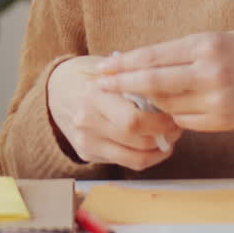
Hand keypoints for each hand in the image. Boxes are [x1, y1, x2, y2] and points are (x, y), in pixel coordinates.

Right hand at [46, 55, 180, 170]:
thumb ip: (138, 83)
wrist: (57, 88)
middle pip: (137, 141)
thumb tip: (174, 100)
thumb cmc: (94, 75)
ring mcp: (85, 140)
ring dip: (159, 151)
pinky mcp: (87, 154)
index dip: (161, 122)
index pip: (134, 120)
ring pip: (135, 158)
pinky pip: (125, 163)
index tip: (174, 114)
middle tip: (175, 127)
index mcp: (94, 94)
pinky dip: (146, 157)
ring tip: (167, 138)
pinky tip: (152, 145)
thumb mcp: (112, 70)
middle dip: (164, 137)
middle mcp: (87, 120)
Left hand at [95, 29, 233, 131]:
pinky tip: (164, 107)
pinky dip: (171, 113)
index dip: (125, 63)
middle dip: (122, 83)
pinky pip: (183, 119)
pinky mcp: (221, 120)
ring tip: (128, 95)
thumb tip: (141, 60)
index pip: (153, 56)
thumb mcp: (218, 38)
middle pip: (153, 81)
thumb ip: (183, 52)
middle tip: (99, 84)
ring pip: (166, 104)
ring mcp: (215, 99)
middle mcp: (209, 72)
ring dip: (146, 100)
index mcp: (206, 46)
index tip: (104, 66)